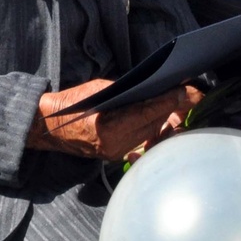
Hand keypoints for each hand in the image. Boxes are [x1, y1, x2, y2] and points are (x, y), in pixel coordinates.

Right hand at [27, 79, 202, 161]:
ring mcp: (116, 152)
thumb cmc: (74, 102)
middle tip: (191, 93)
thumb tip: (156, 85)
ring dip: (165, 118)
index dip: (172, 100)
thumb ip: (129, 90)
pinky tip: (161, 117)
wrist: (49, 127)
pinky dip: (153, 127)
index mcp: (109, 125)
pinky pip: (142, 139)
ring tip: (179, 102)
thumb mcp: (101, 89)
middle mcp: (115, 143)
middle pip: (155, 123)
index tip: (191, 91)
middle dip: (174, 107)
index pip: (150, 111)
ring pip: (151, 132)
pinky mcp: (116, 155)